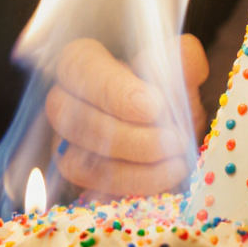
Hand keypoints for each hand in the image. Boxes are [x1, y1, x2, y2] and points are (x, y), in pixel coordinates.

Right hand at [45, 34, 208, 195]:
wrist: (167, 123)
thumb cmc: (166, 88)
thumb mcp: (179, 67)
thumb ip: (183, 59)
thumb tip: (184, 55)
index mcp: (82, 63)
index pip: (78, 65)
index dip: (113, 89)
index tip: (154, 106)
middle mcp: (63, 102)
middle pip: (72, 119)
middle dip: (128, 137)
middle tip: (173, 140)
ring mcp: (64, 144)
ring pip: (77, 162)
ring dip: (132, 170)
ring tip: (177, 162)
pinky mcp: (78, 179)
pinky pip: (93, 191)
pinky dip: (133, 188)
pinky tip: (166, 179)